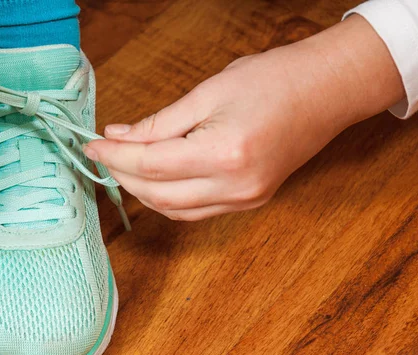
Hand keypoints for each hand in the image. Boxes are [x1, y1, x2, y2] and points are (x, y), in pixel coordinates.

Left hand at [84, 15, 403, 220]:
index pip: (151, 166)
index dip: (114, 157)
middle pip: (158, 195)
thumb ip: (160, 122)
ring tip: (125, 165)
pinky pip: (196, 212)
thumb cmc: (274, 80)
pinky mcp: (250, 201)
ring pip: (175, 211)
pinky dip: (169, 199)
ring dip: (144, 191)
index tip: (91, 145)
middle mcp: (236, 187)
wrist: (326, 92)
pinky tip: (156, 179)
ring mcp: (245, 200)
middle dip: (123, 175)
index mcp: (224, 154)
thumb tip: (119, 136)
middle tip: (104, 153)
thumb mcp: (209, 91)